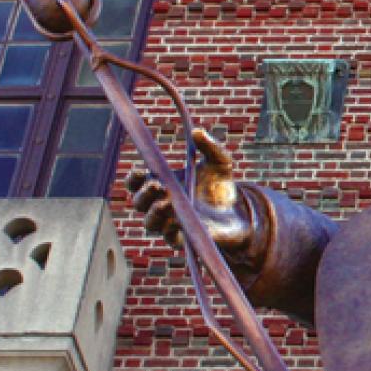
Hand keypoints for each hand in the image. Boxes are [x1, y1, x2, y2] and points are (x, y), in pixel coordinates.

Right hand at [125, 128, 256, 262]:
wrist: (238, 213)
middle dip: (144, 194)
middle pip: (139, 203)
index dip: (133, 179)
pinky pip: (170, 238)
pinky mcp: (184, 239)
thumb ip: (209, 146)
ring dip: (154, 213)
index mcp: (162, 185)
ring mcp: (170, 224)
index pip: (136, 184)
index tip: (141, 172)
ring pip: (150, 223)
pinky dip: (171, 230)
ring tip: (167, 203)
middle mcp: (160, 206)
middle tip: (158, 185)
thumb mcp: (219, 162)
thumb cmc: (220, 186)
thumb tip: (197, 131)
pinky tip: (177, 221)